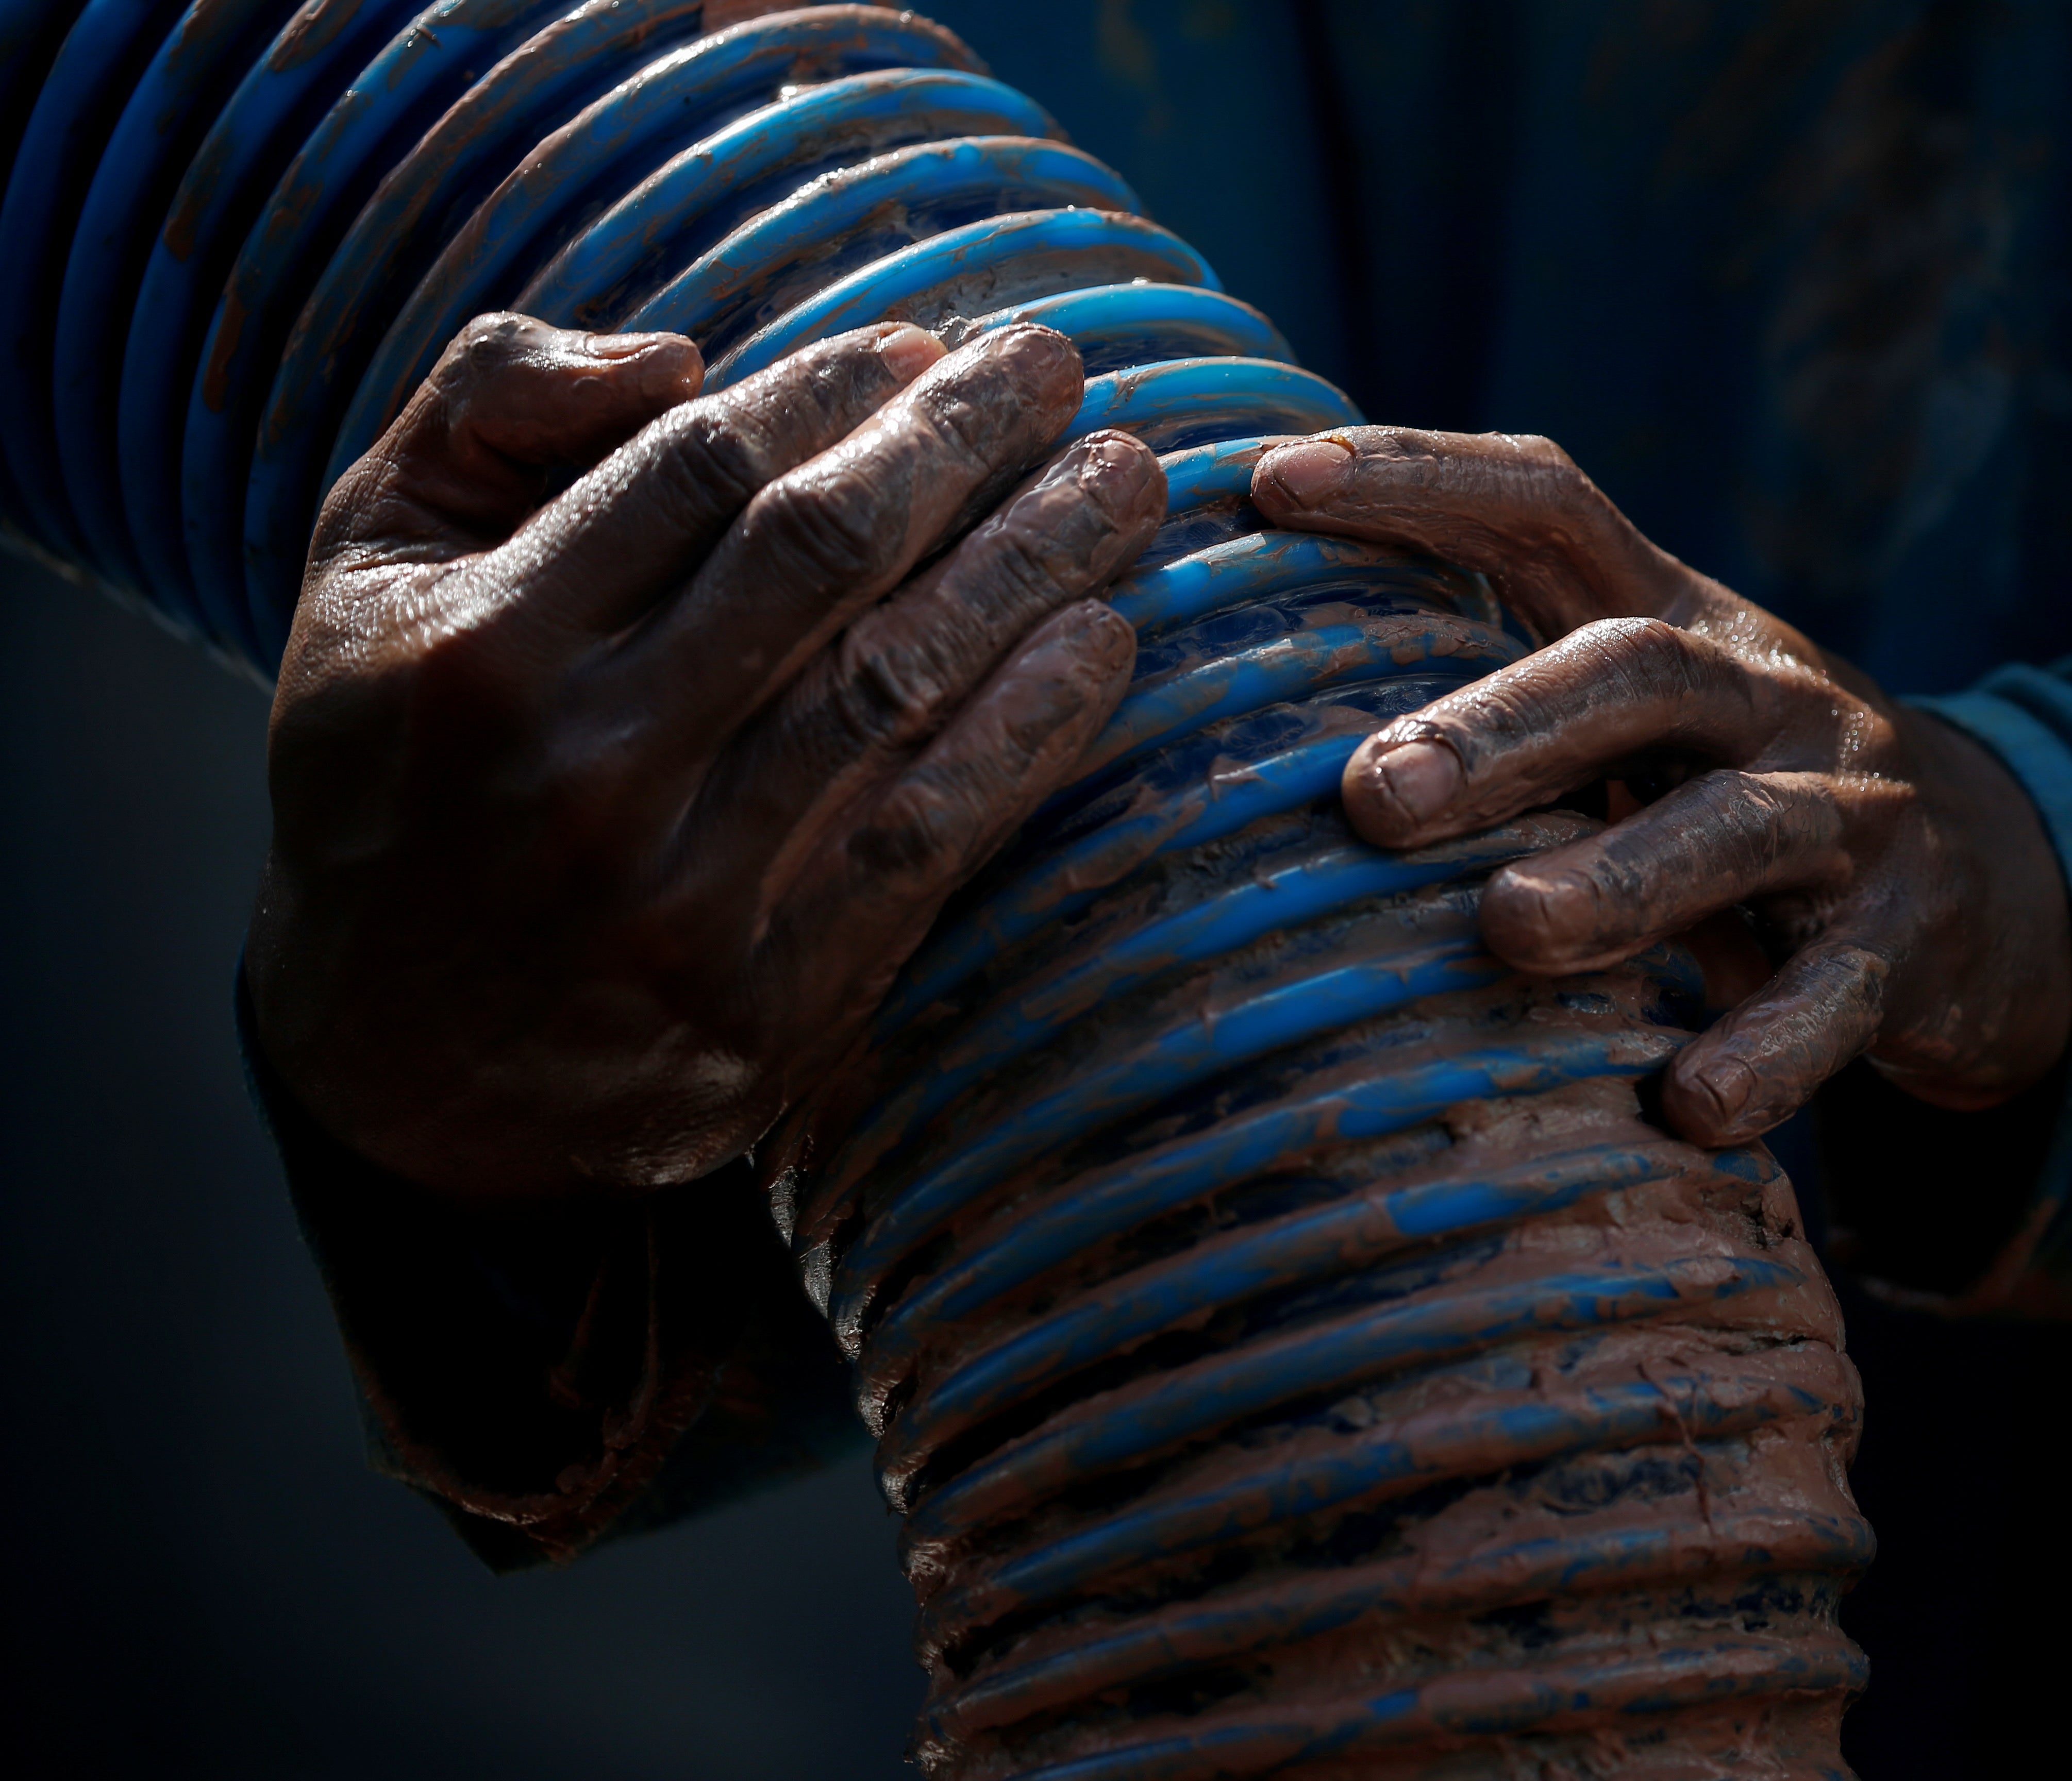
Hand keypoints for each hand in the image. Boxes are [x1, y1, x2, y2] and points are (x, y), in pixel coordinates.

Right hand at [248, 314, 1161, 1199]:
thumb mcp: (366, 567)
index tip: (925, 347)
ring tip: (1125, 483)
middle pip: (822, 556)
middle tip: (1057, 365)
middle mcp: (582, 767)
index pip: (702, 466)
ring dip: (1033, 566)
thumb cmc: (396, 775)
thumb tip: (682, 355)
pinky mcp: (765, 1002)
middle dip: (961, 443)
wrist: (393, 1071)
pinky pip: (927, 840)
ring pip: (898, 686)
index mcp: (478, 647)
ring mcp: (679, 897)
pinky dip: (1029, 734)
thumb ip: (489, 414)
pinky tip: (1104, 641)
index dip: (834, 388)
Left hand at [1250, 427, 2071, 1147]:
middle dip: (1501, 722)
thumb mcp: (1633, 722)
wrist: (1990, 882)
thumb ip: (1500, 691)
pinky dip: (1767, 1051)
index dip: (1416, 474)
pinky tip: (1690, 1105)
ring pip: (1737, 830)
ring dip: (1619, 880)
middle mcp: (1765, 692)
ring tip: (1512, 929)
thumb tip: (1248, 710)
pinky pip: (1836, 996)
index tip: (1271, 484)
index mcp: (1673, 616)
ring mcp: (1849, 812)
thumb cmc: (1726, 794)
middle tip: (1373, 794)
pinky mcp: (1905, 940)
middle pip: (1634, 669)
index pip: (1546, 503)